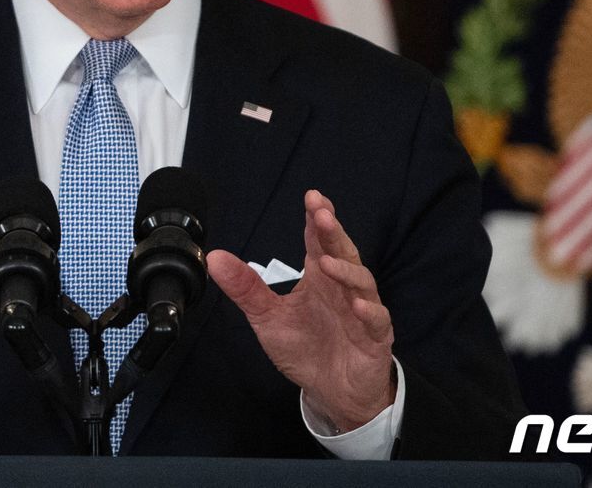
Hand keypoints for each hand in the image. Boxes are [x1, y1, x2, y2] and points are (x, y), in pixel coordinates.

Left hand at [208, 190, 395, 432]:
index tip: (311, 197)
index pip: (319, 241)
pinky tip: (357, 304)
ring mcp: (362, 310)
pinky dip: (369, 311)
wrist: (333, 393)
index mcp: (319, 278)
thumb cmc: (305, 349)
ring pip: (361, 282)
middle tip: (322, 214)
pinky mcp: (375, 337)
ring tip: (326, 262)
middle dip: (333, 232)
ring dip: (346, 270)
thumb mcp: (268, 318)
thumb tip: (215, 258)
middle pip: (342, 252)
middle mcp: (342, 288)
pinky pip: (376, 320)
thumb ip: (245, 288)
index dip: (317, 219)